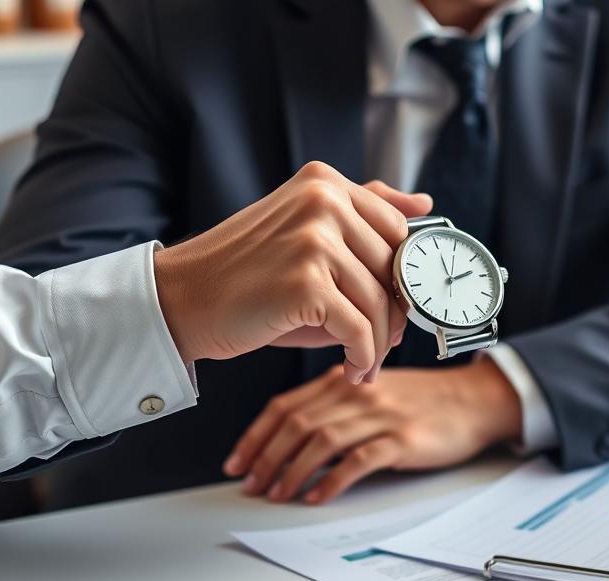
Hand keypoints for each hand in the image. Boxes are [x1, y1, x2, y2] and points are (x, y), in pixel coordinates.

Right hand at [153, 162, 431, 383]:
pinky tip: (353, 369)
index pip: (397, 230)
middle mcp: (323, 202)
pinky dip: (362, 357)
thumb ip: (363, 215)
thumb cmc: (248, 275)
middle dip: (394, 315)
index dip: (401, 276)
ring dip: (378, 344)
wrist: (182, 300)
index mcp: (325, 182)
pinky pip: (359, 330)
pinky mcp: (306, 283)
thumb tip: (425, 205)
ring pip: (379, 304)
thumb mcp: (307, 234)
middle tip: (381, 344)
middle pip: (393, 270)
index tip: (394, 307)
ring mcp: (314, 240)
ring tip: (364, 362)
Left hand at [223, 358, 522, 503]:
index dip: (255, 435)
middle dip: (266, 457)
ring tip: (277, 494)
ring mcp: (381, 415)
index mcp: (343, 380)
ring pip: (322, 441)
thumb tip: (293, 435)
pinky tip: (317, 496)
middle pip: (297, 424)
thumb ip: (335, 403)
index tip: (236, 461)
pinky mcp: (403, 439)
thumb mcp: (372, 390)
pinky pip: (359, 460)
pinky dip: (332, 480)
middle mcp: (357, 393)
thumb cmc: (422, 400)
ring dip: (292, 471)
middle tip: (249, 485)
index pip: (286, 406)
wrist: (473, 400)